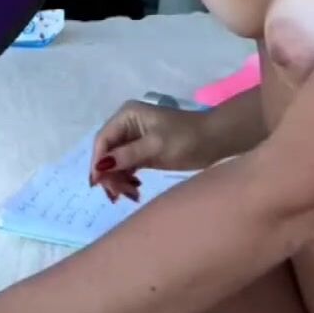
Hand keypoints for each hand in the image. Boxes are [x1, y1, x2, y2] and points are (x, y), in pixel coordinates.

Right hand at [90, 100, 214, 200]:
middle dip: (109, 174)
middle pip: (107, 152)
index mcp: (126, 115)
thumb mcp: (156, 146)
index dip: (97, 162)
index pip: (103, 140)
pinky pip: (127, 166)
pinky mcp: (144, 151)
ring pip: (116, 162)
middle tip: (118, 196)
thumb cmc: (186, 139)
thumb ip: (127, 155)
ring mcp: (135, 138)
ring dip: (119, 180)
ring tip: (130, 196)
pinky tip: (135, 191)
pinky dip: (128, 179)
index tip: (98, 185)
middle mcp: (127, 124)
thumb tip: (100, 166)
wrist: (216, 140)